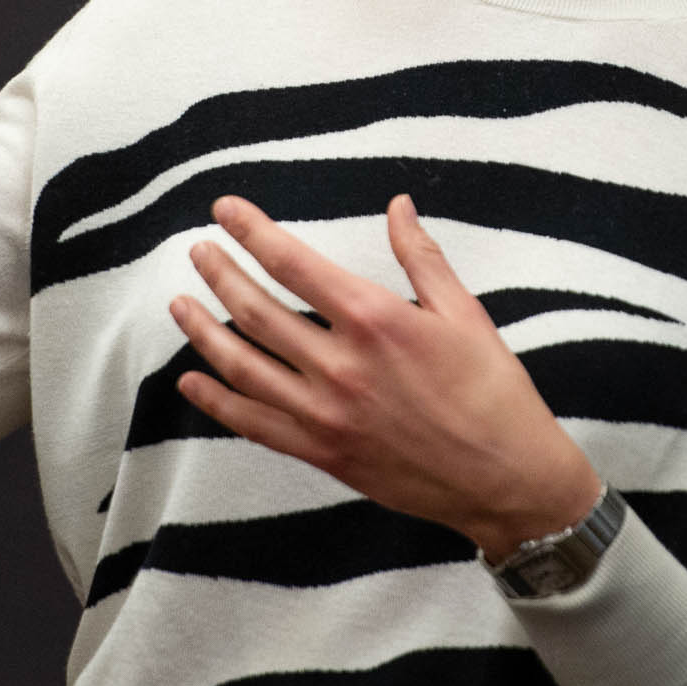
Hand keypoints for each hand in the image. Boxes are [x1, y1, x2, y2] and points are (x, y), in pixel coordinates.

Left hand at [172, 193, 600, 563]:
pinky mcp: (323, 453)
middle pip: (257, 310)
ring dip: (204, 332)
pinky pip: (254, 423)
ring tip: (180, 305)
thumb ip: (421, 257)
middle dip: (220, 274)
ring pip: (243, 366)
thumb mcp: (465, 313)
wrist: (506, 479)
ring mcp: (325, 414)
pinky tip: (191, 383)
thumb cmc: (493, 392)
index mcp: (375, 319)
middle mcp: (340, 365)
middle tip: (198, 251)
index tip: (224, 210)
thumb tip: (398, 206)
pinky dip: (217, 401)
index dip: (252, 232)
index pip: (293, 263)